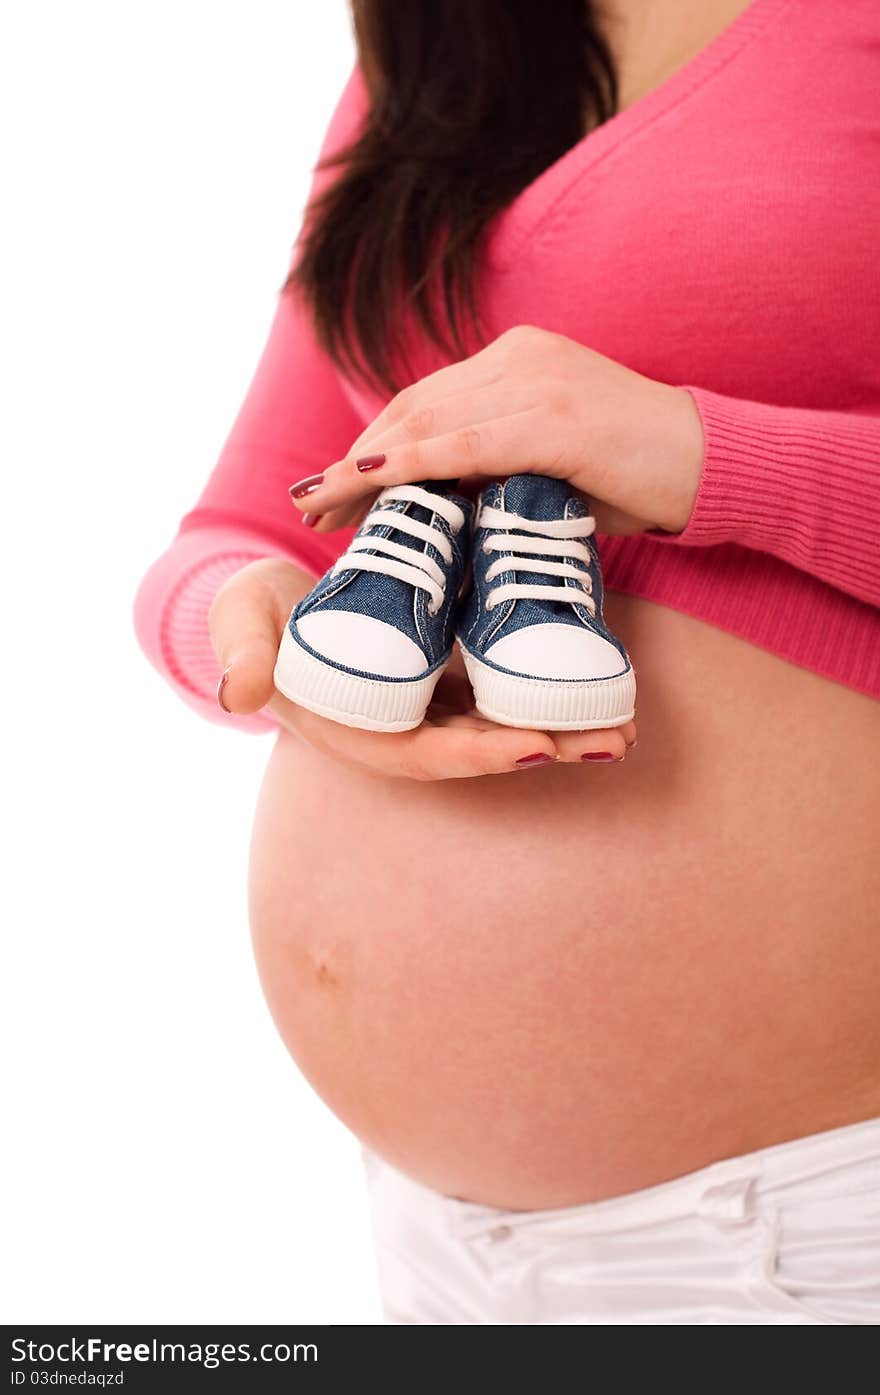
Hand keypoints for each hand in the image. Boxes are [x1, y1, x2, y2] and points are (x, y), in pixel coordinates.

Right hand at [208, 558, 635, 779]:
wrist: (268, 602)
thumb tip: (240, 692)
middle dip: (549, 746)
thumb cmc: (252, 620)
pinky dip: (548, 679)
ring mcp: (432, 700)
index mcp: (364, 732)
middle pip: (486, 746)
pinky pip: (504, 679)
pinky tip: (597, 668)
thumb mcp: (241, 627)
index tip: (536, 747)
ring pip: (505, 716)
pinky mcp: (449, 668)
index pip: (430, 755)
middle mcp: (407, 726)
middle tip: (615, 741)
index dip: (483, 755)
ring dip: (564, 721)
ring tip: (627, 720)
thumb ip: (243, 655)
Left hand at [288, 325, 704, 535]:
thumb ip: (495, 467)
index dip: (371, 445)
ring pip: (427, 422)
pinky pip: (466, 443)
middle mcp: (518, 357)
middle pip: (412, 408)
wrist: (710, 464)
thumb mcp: (550, 464)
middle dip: (355, 460)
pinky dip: (411, 463)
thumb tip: (437, 501)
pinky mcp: (556, 417)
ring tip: (321, 507)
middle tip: (312, 506)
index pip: (424, 403)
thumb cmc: (634, 473)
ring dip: (365, 467)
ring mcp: (537, 381)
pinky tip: (368, 480)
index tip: (332, 488)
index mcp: (516, 359)